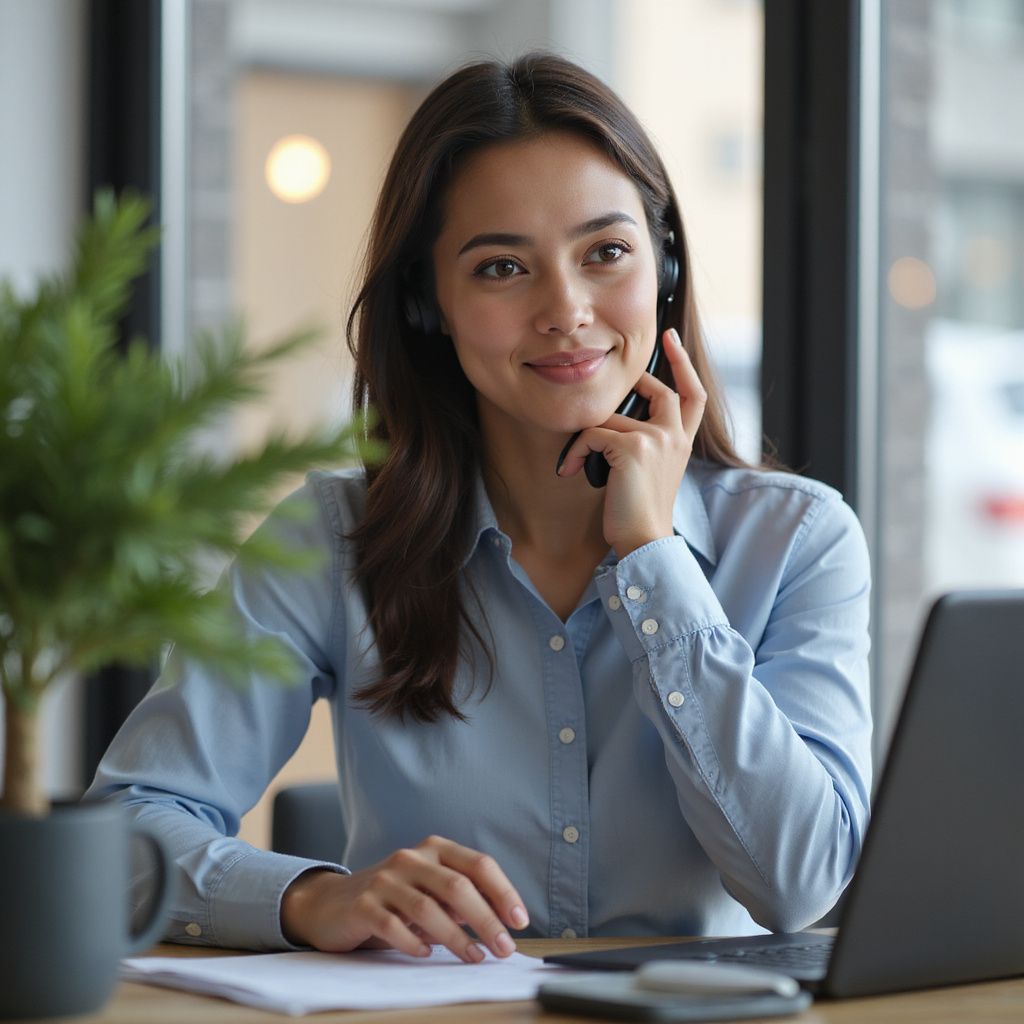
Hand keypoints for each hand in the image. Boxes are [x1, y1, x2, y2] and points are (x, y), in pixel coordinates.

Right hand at [280, 835, 528, 962]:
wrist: (333, 904)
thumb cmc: (394, 899)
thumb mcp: (431, 892)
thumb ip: (461, 900)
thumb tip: (502, 922)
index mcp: (435, 850)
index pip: (478, 864)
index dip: (503, 892)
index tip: (520, 921)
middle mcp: (411, 859)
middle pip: (458, 886)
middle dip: (486, 920)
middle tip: (504, 948)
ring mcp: (385, 879)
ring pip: (428, 908)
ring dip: (457, 938)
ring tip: (474, 956)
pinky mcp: (364, 904)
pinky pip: (393, 925)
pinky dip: (414, 942)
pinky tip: (426, 953)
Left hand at [557, 328, 706, 556]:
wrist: (644, 539)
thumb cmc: (639, 511)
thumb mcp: (652, 471)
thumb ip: (647, 442)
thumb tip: (616, 421)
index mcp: (682, 442)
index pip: (694, 394)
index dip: (684, 364)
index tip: (671, 337)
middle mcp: (675, 436)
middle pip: (661, 389)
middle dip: (636, 378)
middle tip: (615, 376)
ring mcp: (657, 439)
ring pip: (610, 417)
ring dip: (586, 439)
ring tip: (575, 462)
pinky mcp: (633, 447)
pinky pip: (592, 435)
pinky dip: (576, 452)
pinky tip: (570, 471)